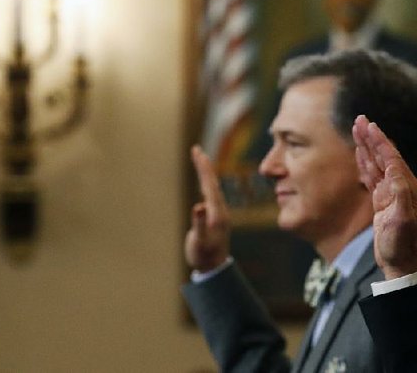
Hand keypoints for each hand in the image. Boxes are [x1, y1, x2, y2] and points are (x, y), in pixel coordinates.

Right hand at [184, 145, 230, 271]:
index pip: (209, 184)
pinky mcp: (215, 217)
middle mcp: (219, 210)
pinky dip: (206, 183)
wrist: (215, 268)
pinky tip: (204, 182)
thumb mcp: (200, 241)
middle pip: (211, 182)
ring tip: (200, 160)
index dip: (203, 167)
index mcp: (216, 212)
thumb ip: (199, 224)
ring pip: (212, 187)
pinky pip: (211, 194)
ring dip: (205, 172)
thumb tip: (198, 206)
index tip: (197, 151)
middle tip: (196, 149)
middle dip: (204, 165)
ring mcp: (218, 213)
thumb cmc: (204, 256)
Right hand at [352, 115, 416, 278]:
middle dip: (371, 137)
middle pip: (383, 155)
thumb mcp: (402, 220)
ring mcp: (391, 193)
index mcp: (408, 187)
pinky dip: (364, 162)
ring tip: (357, 129)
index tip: (369, 125)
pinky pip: (371, 176)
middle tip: (359, 119)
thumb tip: (394, 170)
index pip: (391, 158)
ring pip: (376, 163)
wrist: (400, 264)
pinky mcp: (382, 201)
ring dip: (366, 146)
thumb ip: (400, 194)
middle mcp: (401, 186)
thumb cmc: (402, 244)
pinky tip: (359, 153)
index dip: (379, 141)